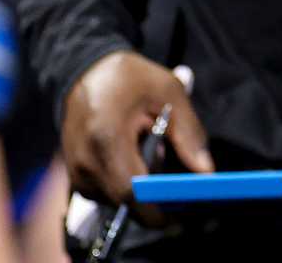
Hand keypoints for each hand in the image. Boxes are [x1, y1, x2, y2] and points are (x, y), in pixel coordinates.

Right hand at [61, 51, 211, 210]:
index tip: (182, 210)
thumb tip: (206, 173)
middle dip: (155, 198)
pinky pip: (105, 192)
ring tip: (155, 154)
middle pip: (125, 201)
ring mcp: (75, 171)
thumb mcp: (170, 93)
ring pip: (115, 200)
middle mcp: (85, 161)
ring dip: (141, 190)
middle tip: (181, 186)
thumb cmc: (131, 78)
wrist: (87, 71)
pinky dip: (126, 184)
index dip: (157, 206)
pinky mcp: (75, 174)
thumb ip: (189, 134)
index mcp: (107, 138)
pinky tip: (139, 159)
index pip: (131, 191)